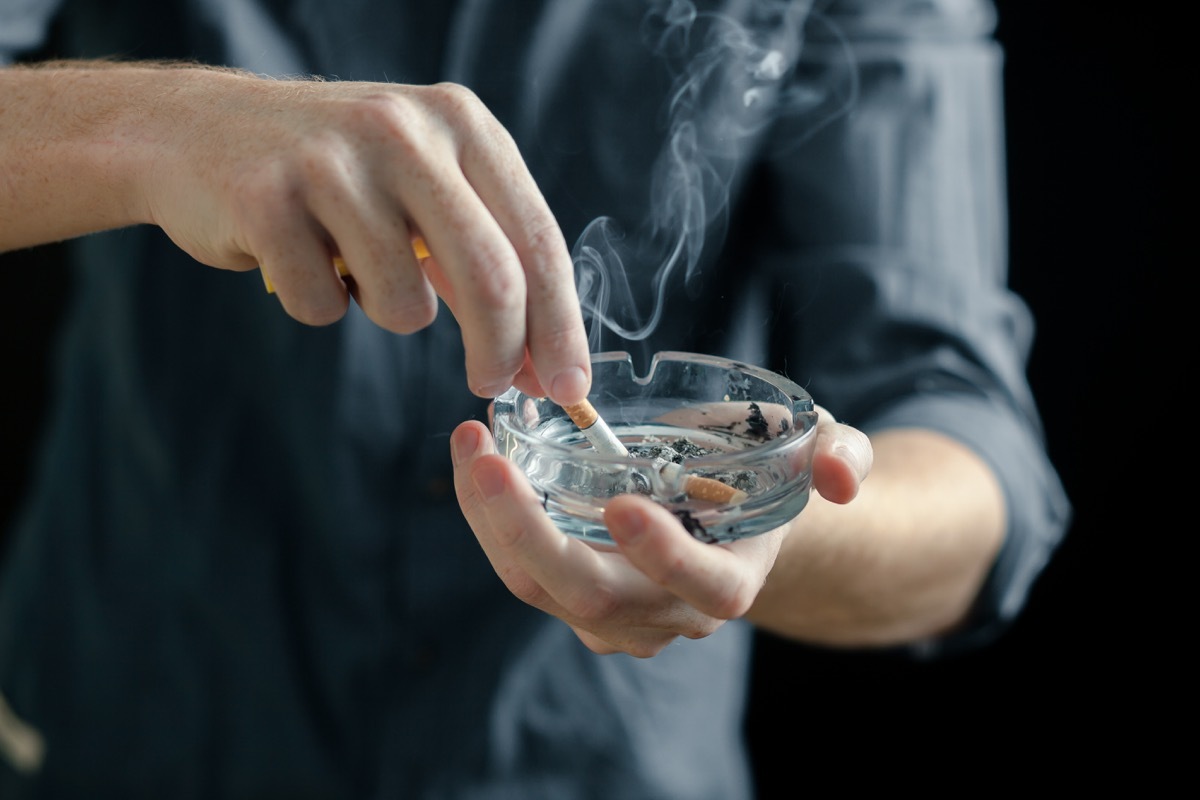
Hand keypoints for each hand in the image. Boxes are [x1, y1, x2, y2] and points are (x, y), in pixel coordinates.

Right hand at [138, 69, 589, 402]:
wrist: (199, 131)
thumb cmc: (336, 174)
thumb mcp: (426, 186)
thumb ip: (487, 261)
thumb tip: (542, 366)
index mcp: (462, 124)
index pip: (538, 240)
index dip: (561, 327)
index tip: (570, 389)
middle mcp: (406, 131)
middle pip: (491, 277)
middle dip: (500, 351)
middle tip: (491, 386)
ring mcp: (334, 161)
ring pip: (404, 305)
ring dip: (388, 313)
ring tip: (354, 268)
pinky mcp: (267, 197)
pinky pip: (325, 307)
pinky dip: (320, 305)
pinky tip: (298, 258)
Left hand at [450, 406, 870, 656]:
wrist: (727, 509)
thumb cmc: (772, 473)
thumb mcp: (822, 448)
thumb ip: (842, 454)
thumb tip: (842, 476)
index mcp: (731, 580)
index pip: (703, 589)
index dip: (665, 557)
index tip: (624, 504)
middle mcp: (668, 611)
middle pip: (595, 598)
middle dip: (533, 533)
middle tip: (492, 460)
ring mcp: (614, 611)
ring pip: (541, 588)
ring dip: (493, 521)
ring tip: (471, 446)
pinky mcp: (571, 593)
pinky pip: (520, 569)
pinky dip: (489, 519)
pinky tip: (477, 462)